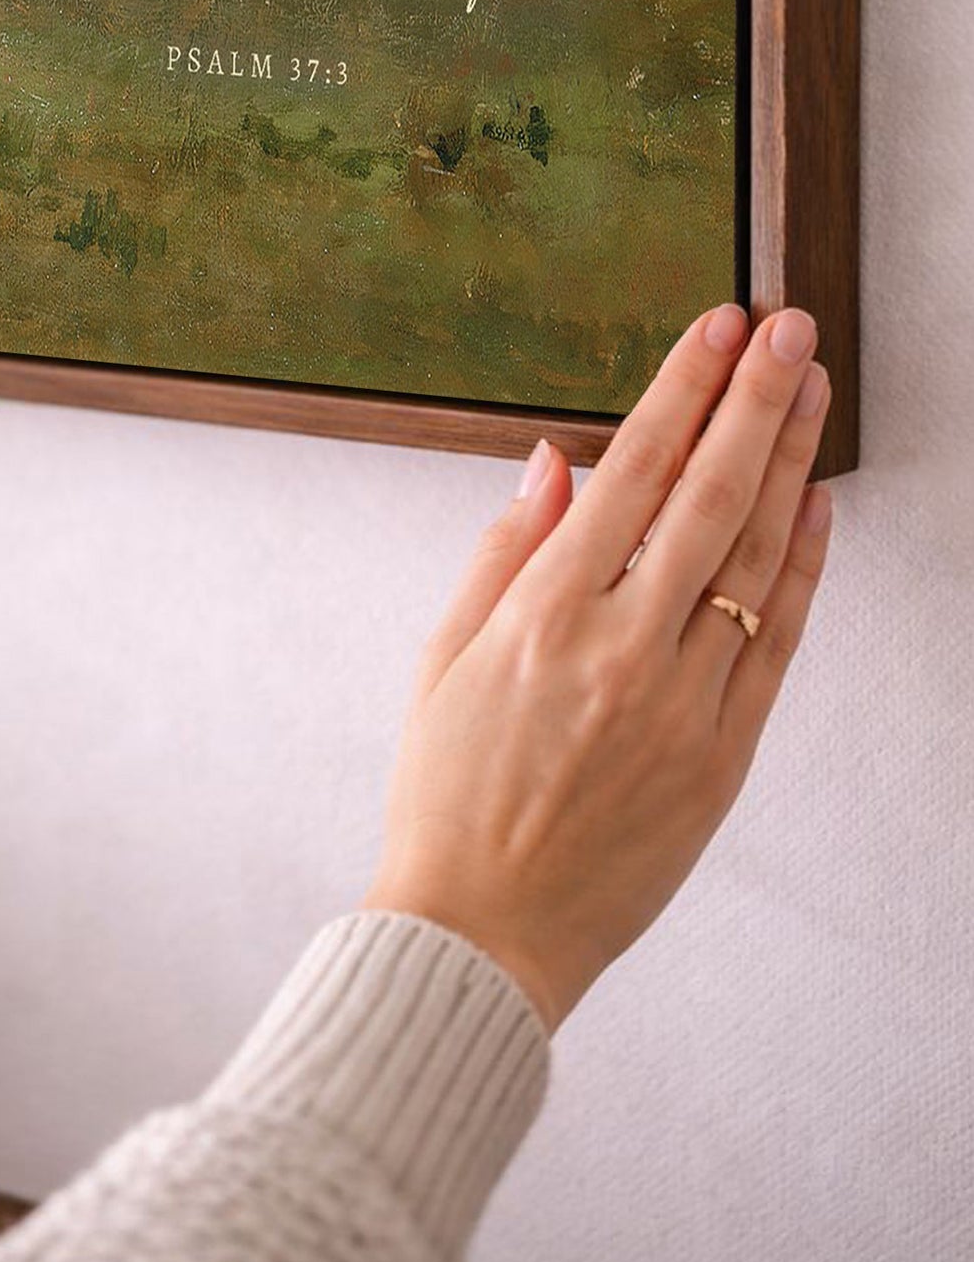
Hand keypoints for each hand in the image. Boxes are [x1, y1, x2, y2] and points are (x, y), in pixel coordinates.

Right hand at [364, 305, 833, 1030]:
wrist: (481, 934)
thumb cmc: (448, 800)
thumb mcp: (443, 661)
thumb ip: (505, 554)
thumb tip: (554, 461)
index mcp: (543, 615)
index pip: (635, 471)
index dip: (685, 388)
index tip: (720, 328)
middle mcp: (621, 648)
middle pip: (711, 495)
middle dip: (757, 400)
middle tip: (792, 327)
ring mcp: (680, 703)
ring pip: (753, 559)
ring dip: (791, 465)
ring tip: (815, 392)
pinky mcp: (719, 758)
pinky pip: (773, 645)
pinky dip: (802, 571)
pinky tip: (817, 509)